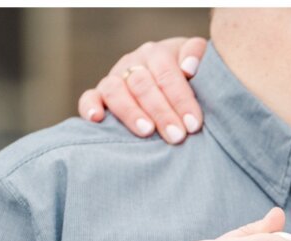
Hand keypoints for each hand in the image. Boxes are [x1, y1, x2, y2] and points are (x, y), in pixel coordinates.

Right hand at [79, 37, 206, 143]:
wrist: (175, 82)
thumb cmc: (193, 79)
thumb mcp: (201, 65)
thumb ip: (198, 56)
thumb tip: (189, 67)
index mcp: (158, 54)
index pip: (167, 73)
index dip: (181, 99)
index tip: (193, 124)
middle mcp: (133, 63)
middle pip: (142, 84)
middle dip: (161, 112)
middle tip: (177, 136)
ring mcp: (115, 78)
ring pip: (115, 90)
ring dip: (130, 112)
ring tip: (147, 131)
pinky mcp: (99, 95)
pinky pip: (88, 97)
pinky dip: (89, 106)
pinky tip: (97, 119)